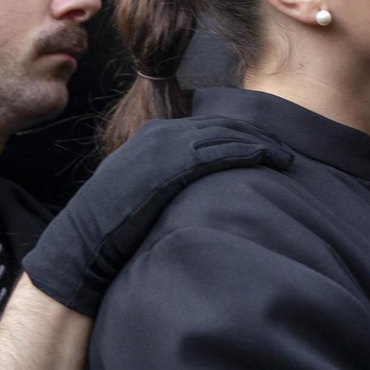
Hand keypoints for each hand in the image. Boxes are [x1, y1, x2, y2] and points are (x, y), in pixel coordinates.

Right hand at [24, 117, 293, 315]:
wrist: (84, 243)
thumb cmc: (112, 226)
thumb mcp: (138, 188)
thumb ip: (166, 177)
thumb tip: (194, 186)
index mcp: (155, 135)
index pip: (209, 125)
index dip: (241, 134)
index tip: (266, 146)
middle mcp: (162, 133)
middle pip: (223, 125)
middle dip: (257, 136)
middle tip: (286, 149)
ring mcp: (166, 147)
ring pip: (226, 136)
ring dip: (259, 144)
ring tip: (286, 157)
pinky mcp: (171, 166)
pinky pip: (219, 152)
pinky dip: (247, 153)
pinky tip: (268, 159)